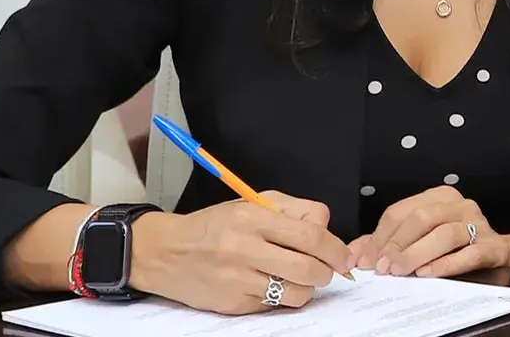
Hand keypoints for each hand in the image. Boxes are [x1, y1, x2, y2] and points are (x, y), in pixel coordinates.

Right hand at [128, 191, 353, 314]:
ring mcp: (239, 279)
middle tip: (327, 269)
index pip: (311, 234)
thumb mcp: (251, 204)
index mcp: (253, 218)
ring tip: (298, 277)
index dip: (335, 248)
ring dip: (307, 287)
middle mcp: (245, 248)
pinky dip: (282, 298)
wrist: (166, 252)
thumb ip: (292, 209)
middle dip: (327, 271)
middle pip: (309, 268)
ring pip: (296, 292)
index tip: (343, 255)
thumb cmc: (213, 227)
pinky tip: (272, 285)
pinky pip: (274, 306)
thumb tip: (325, 224)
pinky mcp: (233, 303)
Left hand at [349, 186, 509, 278]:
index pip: (401, 212)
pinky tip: (429, 274)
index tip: (368, 260)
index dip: (380, 237)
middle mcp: (460, 206)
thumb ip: (388, 243)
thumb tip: (356, 253)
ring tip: (402, 272)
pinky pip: (470, 252)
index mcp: (439, 198)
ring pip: (444, 233)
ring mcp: (480, 224)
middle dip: (397, 245)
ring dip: (418, 254)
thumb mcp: (420, 238)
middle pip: (421, 218)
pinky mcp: (494, 246)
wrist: (499, 256)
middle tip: (383, 268)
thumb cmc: (456, 245)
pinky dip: (447, 264)